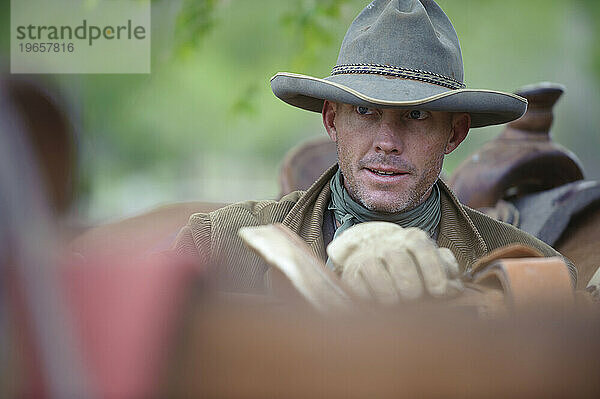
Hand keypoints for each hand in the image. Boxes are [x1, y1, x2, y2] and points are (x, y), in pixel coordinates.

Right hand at [327, 222, 462, 303]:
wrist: (370, 249)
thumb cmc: (411, 263)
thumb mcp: (431, 261)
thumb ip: (448, 272)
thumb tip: (455, 289)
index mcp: (414, 239)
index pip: (424, 250)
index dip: (434, 273)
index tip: (438, 292)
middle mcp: (389, 244)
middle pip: (402, 266)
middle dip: (411, 288)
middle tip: (414, 299)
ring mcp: (367, 256)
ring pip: (378, 276)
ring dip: (390, 295)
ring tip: (396, 304)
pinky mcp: (350, 271)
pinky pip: (358, 287)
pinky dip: (369, 300)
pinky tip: (378, 305)